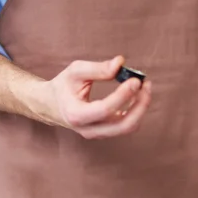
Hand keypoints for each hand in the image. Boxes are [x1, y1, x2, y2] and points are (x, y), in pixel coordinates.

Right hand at [35, 55, 151, 138]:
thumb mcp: (75, 72)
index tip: (136, 80)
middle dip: (140, 105)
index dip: (124, 95)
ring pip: (128, 127)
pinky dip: (136, 111)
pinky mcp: (106, 133)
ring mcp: (98, 134)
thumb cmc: (63, 87)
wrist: (51, 105)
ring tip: (144, 87)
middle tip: (146, 84)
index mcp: (76, 115)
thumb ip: (98, 68)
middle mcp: (88, 130)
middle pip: (123, 125)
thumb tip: (121, 63)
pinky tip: (137, 95)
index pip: (106, 109)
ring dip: (141, 108)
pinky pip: (126, 125)